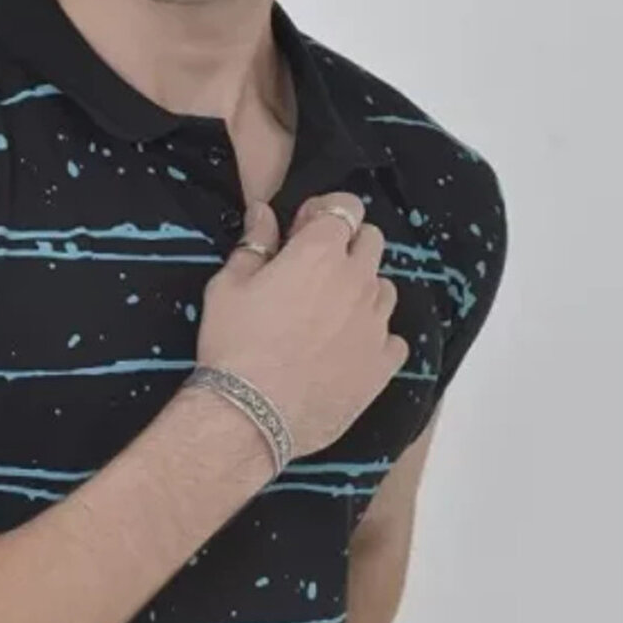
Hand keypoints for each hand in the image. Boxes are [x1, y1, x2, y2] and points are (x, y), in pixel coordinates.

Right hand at [195, 192, 409, 458]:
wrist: (251, 416)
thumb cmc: (233, 345)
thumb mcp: (228, 286)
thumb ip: (254, 244)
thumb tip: (263, 213)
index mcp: (321, 252)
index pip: (347, 207)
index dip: (326, 213)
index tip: (305, 231)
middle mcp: (358, 281)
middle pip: (373, 241)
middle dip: (348, 245)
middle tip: (316, 271)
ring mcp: (376, 324)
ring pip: (386, 289)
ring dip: (364, 291)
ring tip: (331, 315)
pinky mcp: (383, 364)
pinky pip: (394, 339)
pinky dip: (376, 338)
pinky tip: (349, 350)